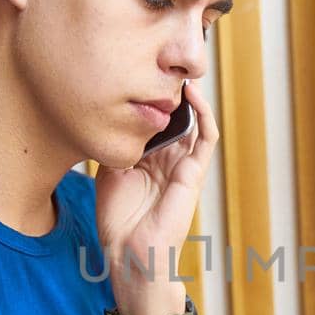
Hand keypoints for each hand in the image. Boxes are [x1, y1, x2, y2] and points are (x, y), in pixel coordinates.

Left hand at [94, 80, 218, 314]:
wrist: (130, 254)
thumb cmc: (118, 222)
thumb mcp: (109, 172)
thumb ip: (115, 145)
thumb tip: (108, 115)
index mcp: (148, 159)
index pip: (154, 120)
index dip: (151, 97)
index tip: (139, 69)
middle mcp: (168, 159)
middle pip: (175, 116)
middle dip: (171, 89)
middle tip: (163, 59)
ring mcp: (183, 166)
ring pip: (193, 121)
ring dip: (190, 96)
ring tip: (180, 69)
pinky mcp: (194, 174)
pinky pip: (206, 138)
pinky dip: (203, 115)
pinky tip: (193, 94)